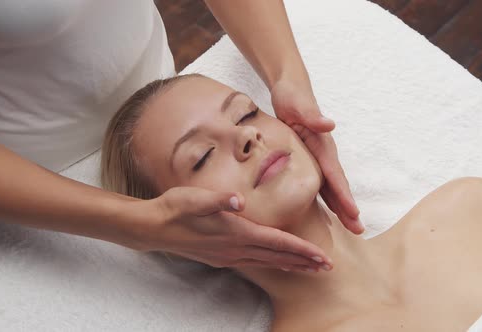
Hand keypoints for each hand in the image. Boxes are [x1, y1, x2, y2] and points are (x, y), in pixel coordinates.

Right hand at [125, 186, 331, 271]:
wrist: (153, 228)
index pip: (277, 243)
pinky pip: (255, 263)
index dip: (302, 251)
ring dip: (291, 265)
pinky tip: (277, 264)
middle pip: (278, 257)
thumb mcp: (196, 198)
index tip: (322, 257)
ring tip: (310, 269)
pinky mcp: (221, 257)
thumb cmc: (176, 208)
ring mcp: (228, 256)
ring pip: (268, 263)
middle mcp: (235, 249)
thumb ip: (219, 199)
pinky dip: (272, 264)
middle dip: (304, 263)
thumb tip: (238, 199)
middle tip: (328, 268)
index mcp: (236, 233)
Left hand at [270, 79, 362, 233]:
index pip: (335, 174)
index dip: (344, 195)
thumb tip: (329, 124)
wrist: (291, 88)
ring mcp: (320, 157)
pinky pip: (321, 182)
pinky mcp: (312, 158)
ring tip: (352, 226)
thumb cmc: (293, 97)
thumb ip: (313, 115)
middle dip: (349, 208)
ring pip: (333, 187)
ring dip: (342, 206)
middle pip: (339, 185)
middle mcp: (325, 153)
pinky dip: (329, 198)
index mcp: (323, 145)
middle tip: (359, 230)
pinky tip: (330, 211)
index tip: (353, 213)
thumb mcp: (298, 104)